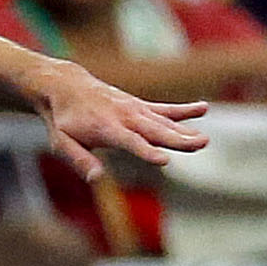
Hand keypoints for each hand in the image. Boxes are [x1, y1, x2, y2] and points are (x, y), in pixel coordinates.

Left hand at [29, 59, 206, 178]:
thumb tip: (96, 179)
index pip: (130, 142)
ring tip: (204, 140)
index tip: (164, 160)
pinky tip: (203, 108)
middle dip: (177, 139)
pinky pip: (164, 109)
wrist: (67, 87)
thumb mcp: (61, 143)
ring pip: (163, 122)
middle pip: (155, 131)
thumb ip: (79, 159)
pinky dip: (182, 109)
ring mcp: (135, 109)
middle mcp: (125, 117)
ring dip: (185, 130)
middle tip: (200, 144)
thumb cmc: (64, 120)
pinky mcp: (140, 106)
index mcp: (106, 128)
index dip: (147, 151)